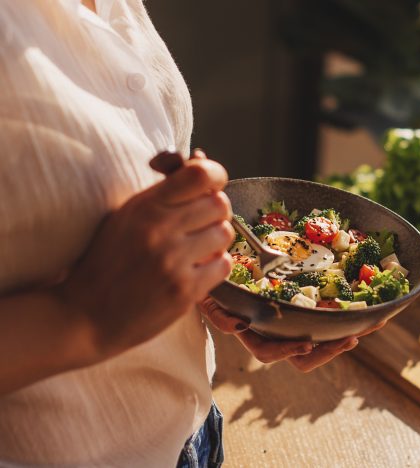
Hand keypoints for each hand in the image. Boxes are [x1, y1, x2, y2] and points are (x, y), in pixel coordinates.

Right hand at [59, 150, 233, 359]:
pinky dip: (213, 267)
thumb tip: (201, 157)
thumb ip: (163, 189)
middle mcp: (160, 230)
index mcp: (144, 206)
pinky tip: (194, 271)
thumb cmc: (107, 261)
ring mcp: (174, 261)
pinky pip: (223, 264)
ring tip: (194, 249)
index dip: (214, 176)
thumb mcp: (126, 215)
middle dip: (214, 212)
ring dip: (215, 241)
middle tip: (198, 224)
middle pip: (220, 203)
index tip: (207, 186)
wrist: (84, 316)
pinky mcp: (185, 290)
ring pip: (225, 232)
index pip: (202, 174)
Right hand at [198, 297, 385, 371]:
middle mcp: (278, 334)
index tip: (306, 343)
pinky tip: (374, 314)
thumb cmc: (216, 288)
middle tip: (350, 340)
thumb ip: (220, 315)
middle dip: (329, 351)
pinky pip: (333, 322)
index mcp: (255, 334)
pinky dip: (353, 319)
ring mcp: (296, 325)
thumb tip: (241, 327)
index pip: (270, 352)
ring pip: (324, 342)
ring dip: (348, 336)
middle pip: (305, 357)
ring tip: (371, 325)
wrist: (225, 275)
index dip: (288, 351)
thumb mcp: (211, 300)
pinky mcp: (311, 313)